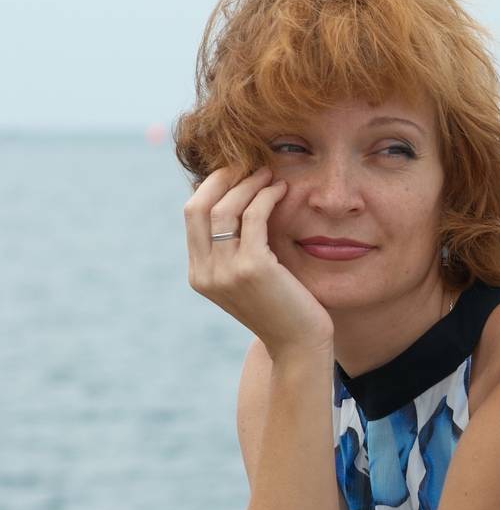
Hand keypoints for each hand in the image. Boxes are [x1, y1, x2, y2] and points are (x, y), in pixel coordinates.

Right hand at [184, 164, 334, 357]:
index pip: (191, 215)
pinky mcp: (252, 268)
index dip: (211, 186)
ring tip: (270, 174)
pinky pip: (254, 217)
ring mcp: (225, 271)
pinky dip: (266, 197)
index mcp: (199, 274)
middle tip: (250, 164)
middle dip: (224, 178)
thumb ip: (233, 249)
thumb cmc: (281, 308)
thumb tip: (234, 202)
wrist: (298, 345)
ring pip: (225, 208)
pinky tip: (282, 190)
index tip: (235, 171)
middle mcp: (204, 273)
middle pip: (199, 206)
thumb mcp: (247, 278)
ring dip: (248, 184)